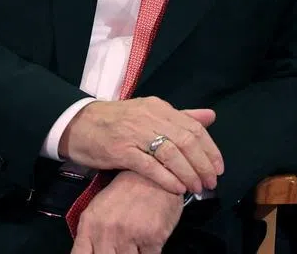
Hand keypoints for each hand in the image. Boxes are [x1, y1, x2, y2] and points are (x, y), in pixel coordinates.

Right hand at [60, 98, 223, 195]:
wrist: (78, 124)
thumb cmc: (117, 120)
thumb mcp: (150, 112)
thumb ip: (181, 116)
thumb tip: (211, 116)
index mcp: (160, 108)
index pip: (193, 127)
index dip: (210, 149)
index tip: (218, 167)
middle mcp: (150, 118)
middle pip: (186, 141)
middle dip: (202, 164)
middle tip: (210, 182)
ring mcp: (135, 133)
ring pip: (171, 154)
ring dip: (188, 173)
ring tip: (196, 188)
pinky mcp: (121, 150)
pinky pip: (149, 166)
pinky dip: (166, 178)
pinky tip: (177, 188)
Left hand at [71, 170, 183, 253]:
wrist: (157, 172)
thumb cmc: (129, 189)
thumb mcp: (99, 208)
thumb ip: (90, 234)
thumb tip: (89, 253)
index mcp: (90, 224)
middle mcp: (107, 230)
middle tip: (120, 249)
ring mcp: (130, 234)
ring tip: (135, 244)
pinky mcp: (153, 236)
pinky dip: (148, 252)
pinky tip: (148, 242)